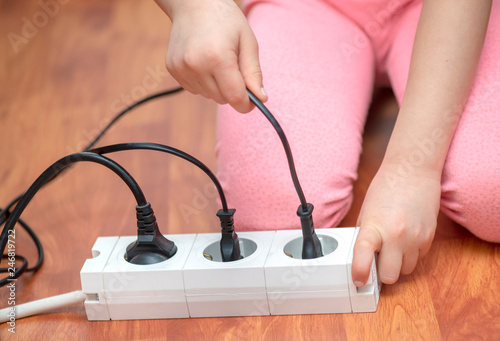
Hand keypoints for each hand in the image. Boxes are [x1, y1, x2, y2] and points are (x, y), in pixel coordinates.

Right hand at [156, 0, 266, 112]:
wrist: (193, 3)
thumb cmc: (225, 20)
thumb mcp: (247, 41)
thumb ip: (254, 73)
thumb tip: (261, 99)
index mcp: (218, 58)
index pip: (234, 97)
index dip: (246, 104)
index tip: (252, 101)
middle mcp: (196, 65)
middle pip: (222, 99)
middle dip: (232, 90)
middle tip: (234, 68)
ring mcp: (182, 68)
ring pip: (208, 96)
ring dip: (217, 86)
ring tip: (217, 61)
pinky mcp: (173, 69)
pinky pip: (195, 89)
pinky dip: (204, 82)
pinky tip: (204, 62)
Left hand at [351, 163, 440, 285]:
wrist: (413, 172)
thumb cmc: (386, 189)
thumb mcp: (366, 212)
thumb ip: (364, 236)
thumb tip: (362, 259)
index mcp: (374, 225)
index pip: (363, 254)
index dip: (359, 272)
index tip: (358, 280)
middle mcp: (396, 234)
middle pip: (390, 275)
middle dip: (383, 273)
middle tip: (377, 262)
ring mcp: (415, 237)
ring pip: (406, 270)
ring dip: (398, 264)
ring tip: (393, 246)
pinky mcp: (429, 237)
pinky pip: (419, 258)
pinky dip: (411, 254)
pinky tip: (406, 238)